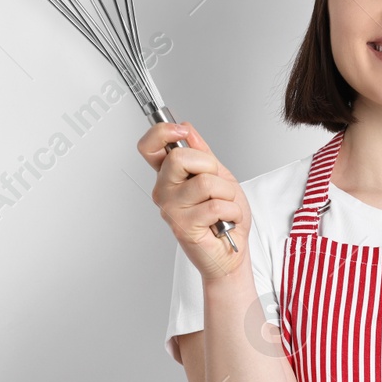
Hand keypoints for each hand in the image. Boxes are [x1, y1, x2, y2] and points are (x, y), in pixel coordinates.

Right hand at [136, 120, 251, 282]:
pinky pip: (216, 205)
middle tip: (215, 184)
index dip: (162, 132)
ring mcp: (171, 208)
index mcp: (169, 176)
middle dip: (208, 165)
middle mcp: (164, 191)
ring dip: (226, 194)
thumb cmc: (224, 217)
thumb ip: (202, 152)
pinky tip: (225, 220)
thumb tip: (187, 129)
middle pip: (177, 157)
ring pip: (205, 182)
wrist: (230, 252)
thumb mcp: (219, 175)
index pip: (149, 147)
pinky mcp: (183, 226)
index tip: (181, 131)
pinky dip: (231, 211)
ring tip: (224, 206)